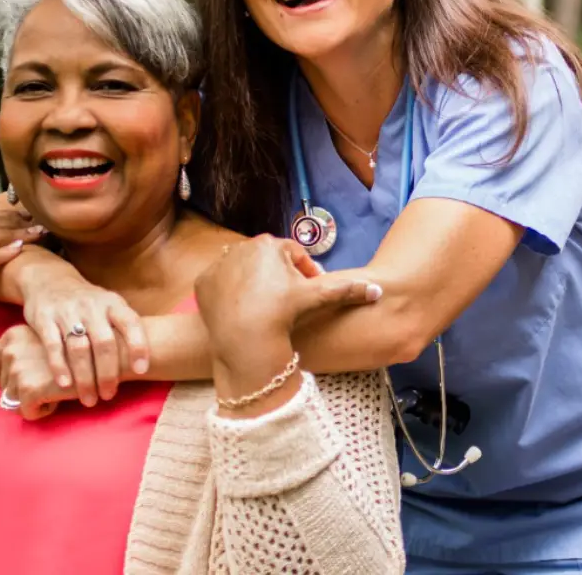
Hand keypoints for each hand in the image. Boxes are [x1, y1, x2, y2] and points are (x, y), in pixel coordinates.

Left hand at [0, 324, 80, 419]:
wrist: (110, 349)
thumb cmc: (83, 347)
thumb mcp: (48, 339)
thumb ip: (29, 351)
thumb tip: (12, 379)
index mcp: (13, 334)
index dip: (1, 379)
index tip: (24, 382)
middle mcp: (11, 348)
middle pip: (2, 386)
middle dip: (25, 393)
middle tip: (51, 385)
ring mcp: (18, 367)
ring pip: (13, 401)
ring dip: (36, 401)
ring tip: (58, 389)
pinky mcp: (29, 387)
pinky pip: (26, 411)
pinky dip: (43, 411)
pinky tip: (60, 398)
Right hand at [19, 267, 148, 406]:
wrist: (51, 280)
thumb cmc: (90, 304)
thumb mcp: (110, 307)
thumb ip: (124, 329)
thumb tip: (146, 364)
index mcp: (113, 303)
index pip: (131, 323)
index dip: (138, 345)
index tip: (141, 370)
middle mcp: (92, 306)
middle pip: (104, 342)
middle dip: (108, 373)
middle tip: (109, 395)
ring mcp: (67, 311)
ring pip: (79, 348)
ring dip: (85, 377)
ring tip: (90, 398)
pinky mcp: (44, 318)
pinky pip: (53, 346)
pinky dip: (60, 367)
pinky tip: (65, 385)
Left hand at [195, 235, 381, 368]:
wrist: (245, 338)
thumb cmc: (283, 312)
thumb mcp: (317, 298)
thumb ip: (347, 289)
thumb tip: (378, 290)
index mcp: (270, 244)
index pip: (293, 254)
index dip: (305, 273)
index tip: (308, 292)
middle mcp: (242, 247)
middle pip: (267, 261)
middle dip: (279, 278)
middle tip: (287, 304)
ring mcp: (219, 264)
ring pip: (243, 271)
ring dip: (254, 284)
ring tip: (265, 310)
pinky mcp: (203, 283)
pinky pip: (220, 286)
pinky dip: (230, 296)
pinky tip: (241, 313)